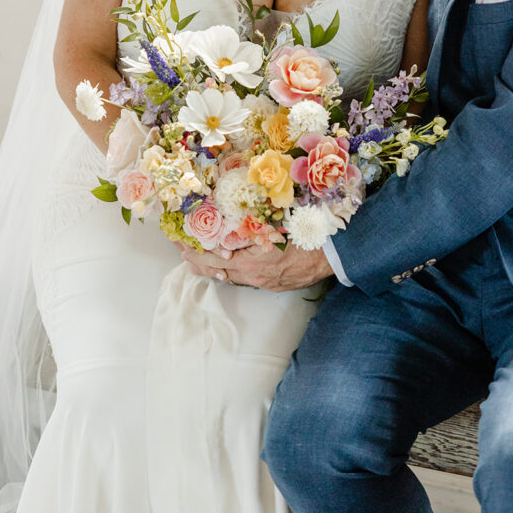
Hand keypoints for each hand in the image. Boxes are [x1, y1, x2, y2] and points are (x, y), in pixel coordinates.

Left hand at [177, 241, 333, 290]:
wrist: (330, 255)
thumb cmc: (303, 235)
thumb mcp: (273, 227)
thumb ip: (249, 231)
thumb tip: (226, 232)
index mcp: (251, 261)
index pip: (213, 258)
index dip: (195, 253)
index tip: (181, 245)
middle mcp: (254, 276)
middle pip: (218, 271)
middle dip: (199, 262)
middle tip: (184, 253)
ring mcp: (264, 283)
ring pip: (232, 277)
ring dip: (216, 267)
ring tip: (201, 260)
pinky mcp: (274, 285)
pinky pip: (247, 279)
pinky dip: (234, 271)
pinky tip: (231, 265)